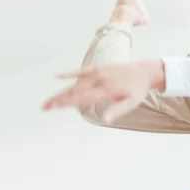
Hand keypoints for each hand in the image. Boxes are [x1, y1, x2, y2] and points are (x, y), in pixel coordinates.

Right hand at [42, 59, 164, 123]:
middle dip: (58, 99)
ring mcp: (98, 73)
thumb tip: (105, 121)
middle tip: (43, 107)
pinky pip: (81, 71)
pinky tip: (56, 76)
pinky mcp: (99, 68)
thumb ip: (117, 111)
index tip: (53, 108)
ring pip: (75, 83)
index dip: (66, 103)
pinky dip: (69, 73)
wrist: (145, 71)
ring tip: (48, 101)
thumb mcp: (131, 103)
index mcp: (106, 91)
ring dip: (60, 91)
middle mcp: (99, 81)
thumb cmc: (138, 90)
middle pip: (74, 91)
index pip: (82, 98)